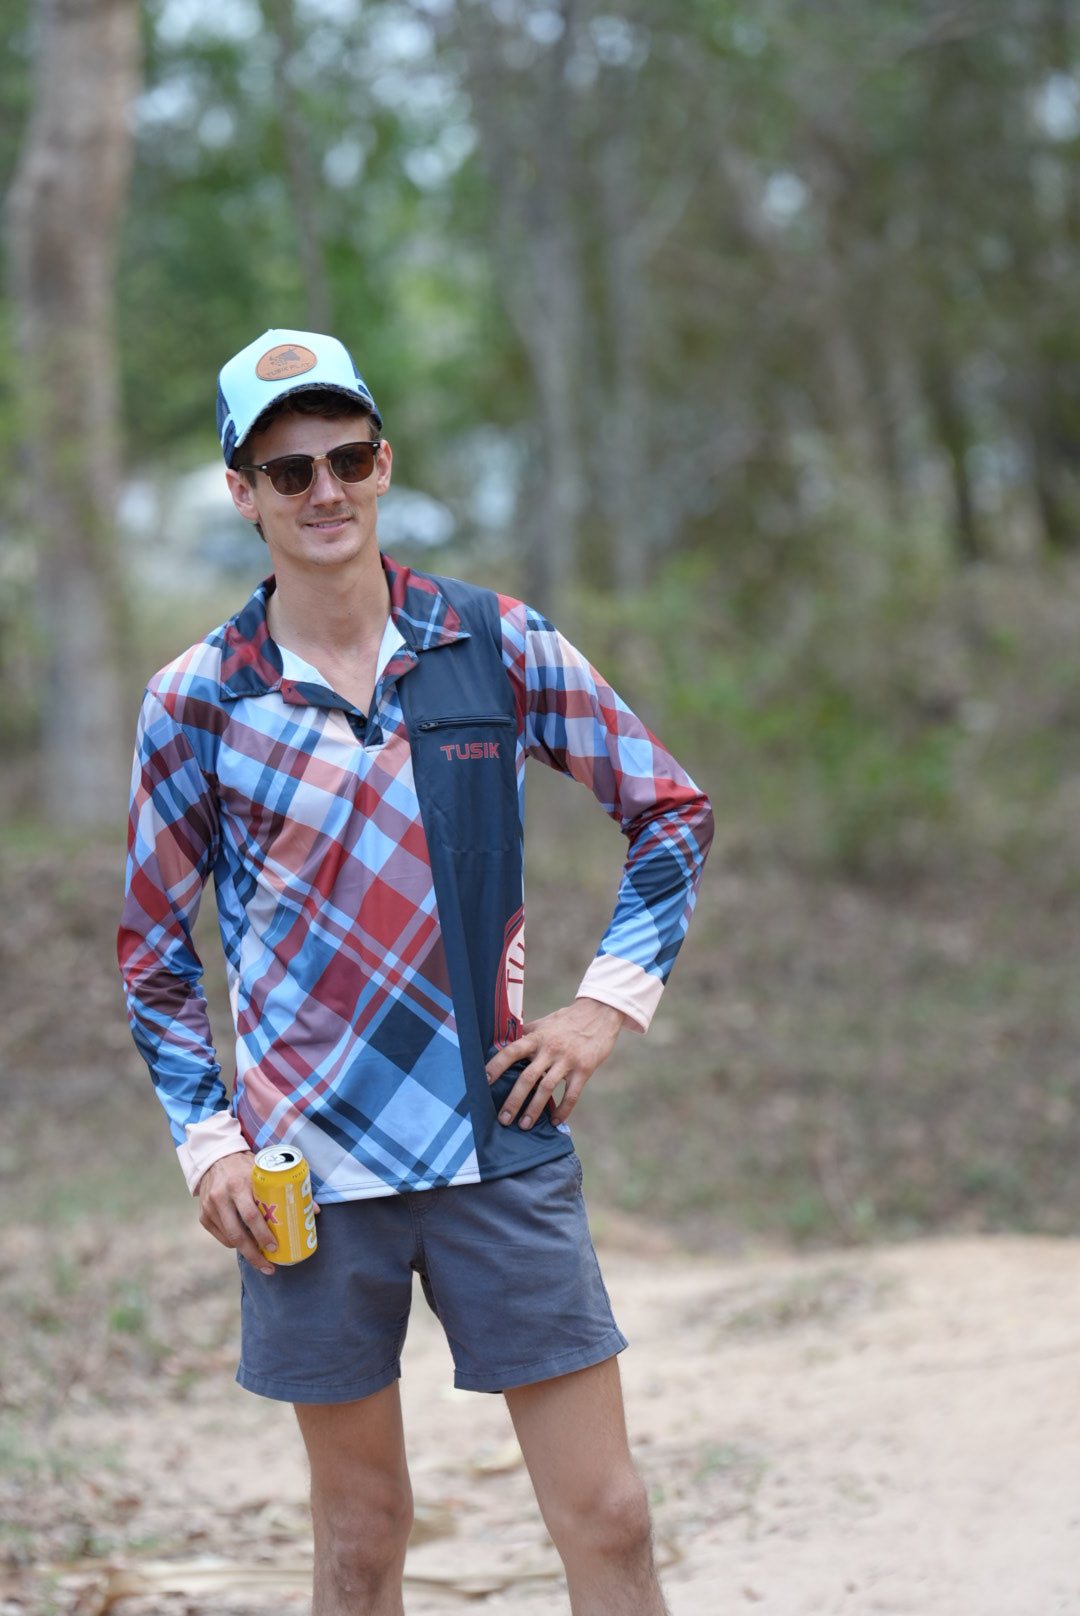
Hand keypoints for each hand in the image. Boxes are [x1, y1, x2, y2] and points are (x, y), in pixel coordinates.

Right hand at [197, 1151, 278, 1274]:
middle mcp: (222, 1197)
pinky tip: (245, 1244)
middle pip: (238, 1234)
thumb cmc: (246, 1166)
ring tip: (260, 1258)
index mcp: (239, 1184)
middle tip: (269, 1266)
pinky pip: (221, 1236)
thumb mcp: (264, 1171)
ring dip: (246, 1251)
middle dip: (254, 1254)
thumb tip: (314, 1210)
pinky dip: (234, 1243)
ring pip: (229, 1238)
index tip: (276, 1248)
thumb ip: (287, 1188)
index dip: (264, 1235)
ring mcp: (210, 1207)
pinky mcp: (203, 1215)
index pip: (252, 1215)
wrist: (215, 1157)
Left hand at [485, 998, 624, 1129]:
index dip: (496, 1066)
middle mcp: (550, 1049)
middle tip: (503, 1119)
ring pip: (547, 1089)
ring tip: (524, 1125)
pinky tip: (555, 1121)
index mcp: (537, 1037)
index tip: (483, 1082)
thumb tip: (501, 1046)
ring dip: (534, 1110)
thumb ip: (525, 1036)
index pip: (511, 1051)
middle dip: (514, 1100)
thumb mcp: (543, 1024)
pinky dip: (563, 1110)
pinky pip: (571, 1094)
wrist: (600, 1013)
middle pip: (527, 1077)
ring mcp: (567, 1060)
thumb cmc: (567, 1020)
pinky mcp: (584, 1069)